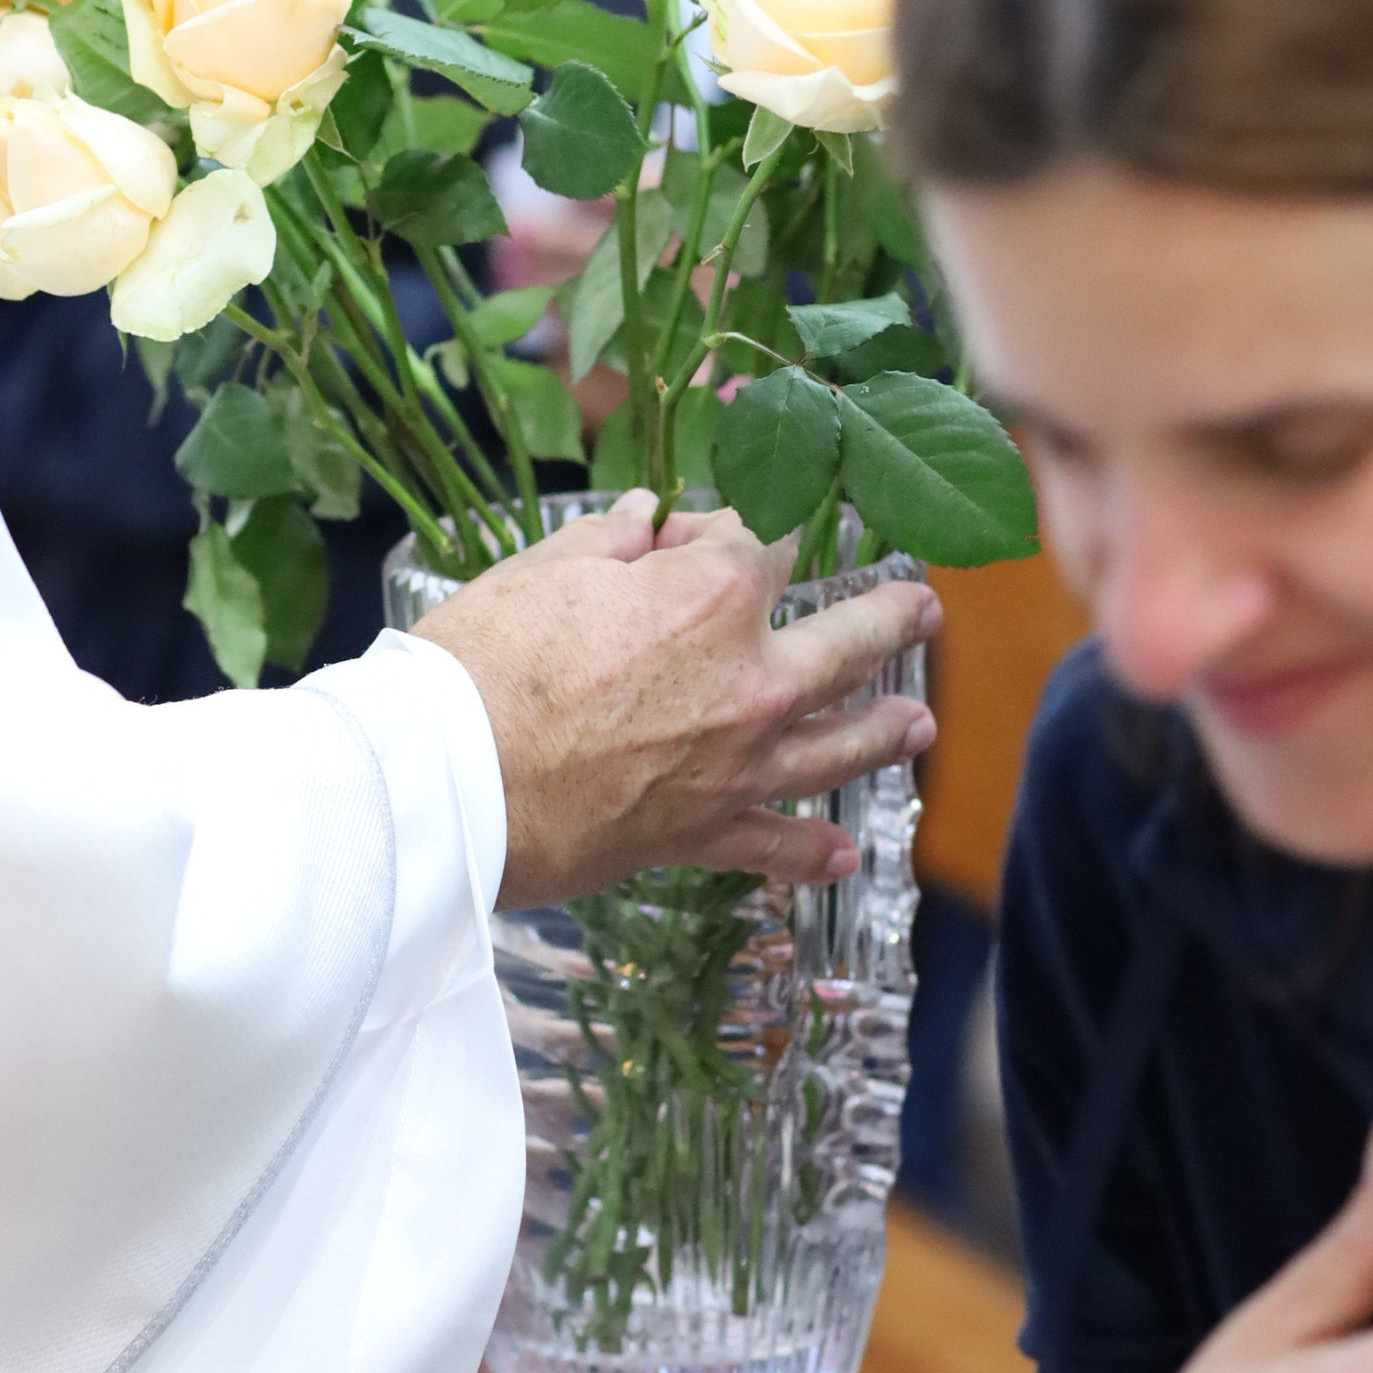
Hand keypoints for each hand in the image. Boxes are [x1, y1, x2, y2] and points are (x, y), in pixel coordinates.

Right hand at [419, 488, 937, 908]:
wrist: (450, 784)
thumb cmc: (485, 663)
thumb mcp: (546, 567)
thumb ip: (612, 539)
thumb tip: (648, 516)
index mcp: (712, 595)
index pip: (762, 540)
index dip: (747, 521)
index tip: (732, 518)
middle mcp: (750, 679)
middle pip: (845, 640)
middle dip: (890, 617)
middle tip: (922, 609)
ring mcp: (736, 763)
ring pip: (838, 745)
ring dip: (884, 730)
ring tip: (920, 725)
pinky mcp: (700, 832)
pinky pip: (772, 844)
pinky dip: (810, 853)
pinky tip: (845, 856)